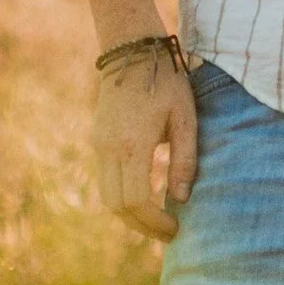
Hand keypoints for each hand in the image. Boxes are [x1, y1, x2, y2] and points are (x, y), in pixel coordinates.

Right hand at [93, 46, 196, 240]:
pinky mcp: (97, 140)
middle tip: (168, 233)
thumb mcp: (185, 118)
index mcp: (132, 145)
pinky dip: (122, 196)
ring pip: (106, 196)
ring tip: (157, 220)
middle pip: (117, 206)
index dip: (155, 222)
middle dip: (141, 225)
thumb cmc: (167, 82)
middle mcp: (108, 149)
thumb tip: (181, 199)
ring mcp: (99, 144)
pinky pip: (105, 180)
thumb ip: (184, 159)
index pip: (136, 201)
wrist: (132, 51)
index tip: (177, 228)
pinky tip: (145, 198)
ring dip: (130, 214)